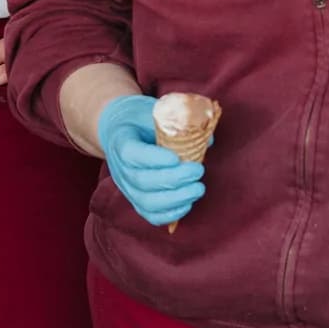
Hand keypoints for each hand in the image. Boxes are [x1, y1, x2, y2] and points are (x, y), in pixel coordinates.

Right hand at [97, 94, 204, 227]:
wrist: (120, 131)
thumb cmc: (140, 120)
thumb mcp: (154, 112)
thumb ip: (177, 124)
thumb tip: (208, 141)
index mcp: (121, 142)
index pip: (132, 155)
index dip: (154, 159)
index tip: (177, 158)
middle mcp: (120, 169)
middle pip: (142, 181)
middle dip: (174, 179)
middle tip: (198, 171)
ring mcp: (127, 188)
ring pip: (147, 202)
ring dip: (176, 199)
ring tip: (198, 188)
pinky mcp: (136, 200)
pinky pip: (151, 215)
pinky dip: (171, 214)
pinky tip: (188, 202)